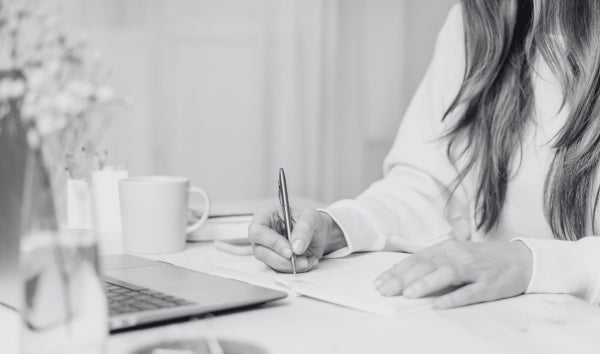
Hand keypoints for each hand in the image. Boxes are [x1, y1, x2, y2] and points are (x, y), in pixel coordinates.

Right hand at [248, 207, 346, 272]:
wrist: (319, 234)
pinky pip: (280, 270)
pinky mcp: (275, 261)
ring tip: (306, 260)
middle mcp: (263, 234)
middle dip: (281, 258)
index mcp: (266, 216)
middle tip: (297, 257)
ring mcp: (268, 249)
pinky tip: (307, 261)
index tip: (289, 250)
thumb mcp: (311, 216)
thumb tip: (296, 246)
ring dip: (289, 265)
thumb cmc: (311, 221)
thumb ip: (304, 228)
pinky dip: (295, 269)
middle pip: (260, 251)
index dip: (272, 242)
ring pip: (270, 263)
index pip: (258, 231)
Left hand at [374, 240, 532, 307]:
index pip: (416, 259)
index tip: (379, 282)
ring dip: (426, 283)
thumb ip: (432, 264)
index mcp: (447, 248)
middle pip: (427, 265)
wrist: (521, 259)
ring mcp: (475, 269)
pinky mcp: (489, 284)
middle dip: (403, 278)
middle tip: (385, 290)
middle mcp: (458, 254)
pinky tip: (439, 304)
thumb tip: (404, 276)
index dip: (397, 270)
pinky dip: (454, 298)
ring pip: (447, 274)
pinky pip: (470, 292)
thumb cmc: (481, 259)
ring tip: (408, 294)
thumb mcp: (455, 255)